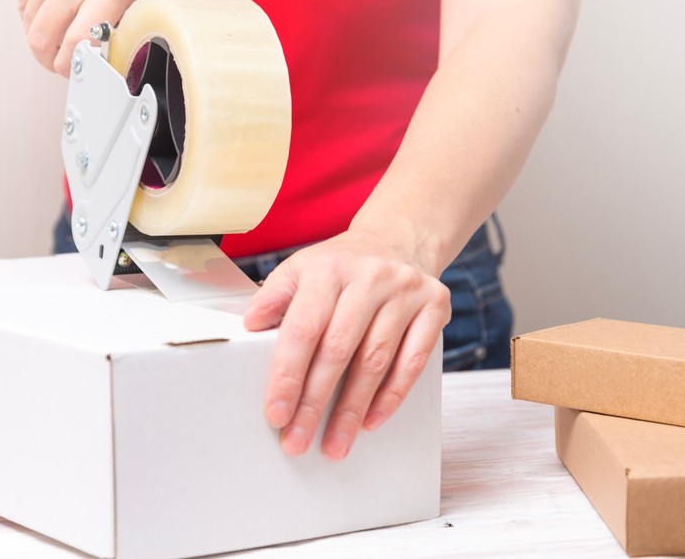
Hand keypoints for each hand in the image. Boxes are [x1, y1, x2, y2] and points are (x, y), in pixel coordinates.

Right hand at [15, 0, 139, 75]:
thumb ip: (112, 18)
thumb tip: (95, 57)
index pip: (82, 41)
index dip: (70, 65)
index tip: (71, 71)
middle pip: (45, 38)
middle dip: (48, 59)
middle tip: (55, 62)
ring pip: (31, 24)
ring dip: (39, 35)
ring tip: (54, 28)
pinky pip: (21, 3)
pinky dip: (31, 11)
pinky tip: (46, 0)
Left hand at [243, 227, 450, 459]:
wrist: (397, 240)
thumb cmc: (341, 265)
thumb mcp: (300, 269)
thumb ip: (274, 297)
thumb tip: (250, 325)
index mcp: (327, 268)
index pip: (304, 328)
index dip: (288, 375)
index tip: (277, 413)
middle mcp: (369, 277)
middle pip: (339, 350)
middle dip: (315, 403)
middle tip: (298, 440)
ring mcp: (405, 291)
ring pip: (376, 360)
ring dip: (352, 409)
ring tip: (334, 443)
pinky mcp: (434, 306)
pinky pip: (413, 361)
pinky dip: (391, 396)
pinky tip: (370, 420)